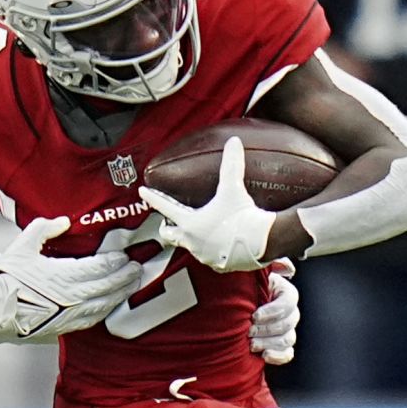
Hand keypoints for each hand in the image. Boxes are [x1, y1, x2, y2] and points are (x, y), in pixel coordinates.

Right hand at [0, 217, 141, 343]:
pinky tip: (109, 307)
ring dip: (120, 295)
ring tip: (131, 287)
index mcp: (64, 275)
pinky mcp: (63, 328)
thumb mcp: (24, 244)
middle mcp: (72, 297)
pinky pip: (91, 320)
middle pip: (108, 286)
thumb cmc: (4, 278)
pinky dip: (104, 312)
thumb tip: (63, 222)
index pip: (101, 267)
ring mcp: (69, 315)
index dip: (116, 261)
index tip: (125, 256)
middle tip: (138, 269)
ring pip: (104, 305)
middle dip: (125, 277)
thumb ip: (46, 229)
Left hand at [138, 136, 275, 271]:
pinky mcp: (218, 266)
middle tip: (170, 219)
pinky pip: (209, 257)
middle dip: (167, 227)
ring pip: (190, 246)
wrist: (263, 241)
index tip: (143, 191)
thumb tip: (234, 142)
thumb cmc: (243, 216)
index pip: (164, 207)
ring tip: (198, 230)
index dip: (152, 197)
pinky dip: (211, 249)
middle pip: (169, 235)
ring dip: (191, 238)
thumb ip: (231, 164)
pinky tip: (219, 243)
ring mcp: (204, 256)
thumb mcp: (233, 188)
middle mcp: (192, 241)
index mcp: (189, 223)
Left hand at [250, 263, 299, 364]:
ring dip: (270, 343)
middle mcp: (288, 311)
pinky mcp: (280, 345)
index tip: (254, 316)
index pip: (289, 301)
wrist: (228, 308)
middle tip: (249, 331)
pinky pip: (288, 353)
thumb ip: (268, 266)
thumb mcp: (250, 274)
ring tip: (251, 344)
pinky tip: (264, 355)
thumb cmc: (240, 288)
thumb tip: (286, 266)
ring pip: (288, 338)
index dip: (273, 310)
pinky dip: (278, 356)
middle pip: (289, 322)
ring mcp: (286, 329)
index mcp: (283, 291)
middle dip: (267, 329)